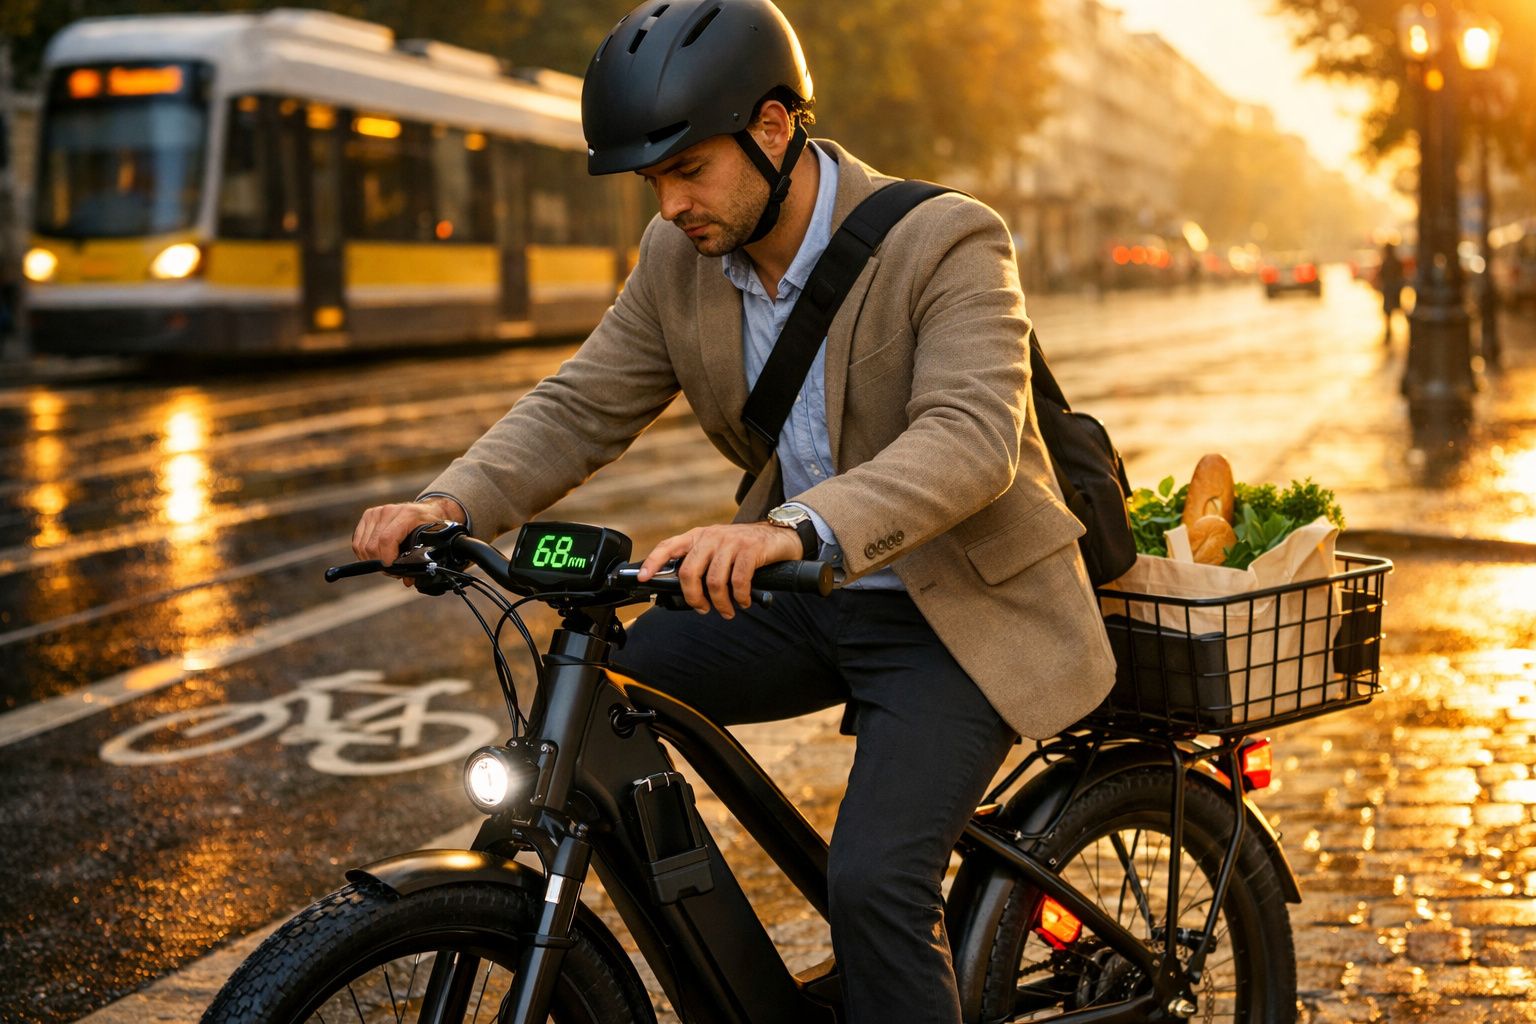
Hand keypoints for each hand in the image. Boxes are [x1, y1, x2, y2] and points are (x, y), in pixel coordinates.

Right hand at [352, 497, 466, 583]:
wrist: (426, 509)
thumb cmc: (429, 526)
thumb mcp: (430, 541)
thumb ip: (420, 561)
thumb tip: (407, 580)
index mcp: (407, 515)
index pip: (386, 539)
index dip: (386, 558)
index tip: (391, 569)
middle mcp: (389, 511)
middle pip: (372, 546)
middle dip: (380, 563)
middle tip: (392, 570)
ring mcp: (376, 512)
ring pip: (362, 546)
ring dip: (371, 560)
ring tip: (386, 563)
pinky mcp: (368, 515)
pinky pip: (357, 541)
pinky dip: (364, 554)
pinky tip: (376, 557)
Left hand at [638, 523, 801, 617]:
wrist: (780, 534)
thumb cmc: (745, 547)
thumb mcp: (718, 548)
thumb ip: (701, 562)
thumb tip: (683, 589)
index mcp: (699, 536)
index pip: (669, 546)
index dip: (653, 562)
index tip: (642, 578)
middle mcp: (711, 537)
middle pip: (689, 572)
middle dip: (693, 597)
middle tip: (703, 609)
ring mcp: (731, 542)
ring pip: (714, 581)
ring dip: (720, 603)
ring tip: (728, 611)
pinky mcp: (750, 549)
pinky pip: (738, 581)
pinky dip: (739, 597)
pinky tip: (743, 602)